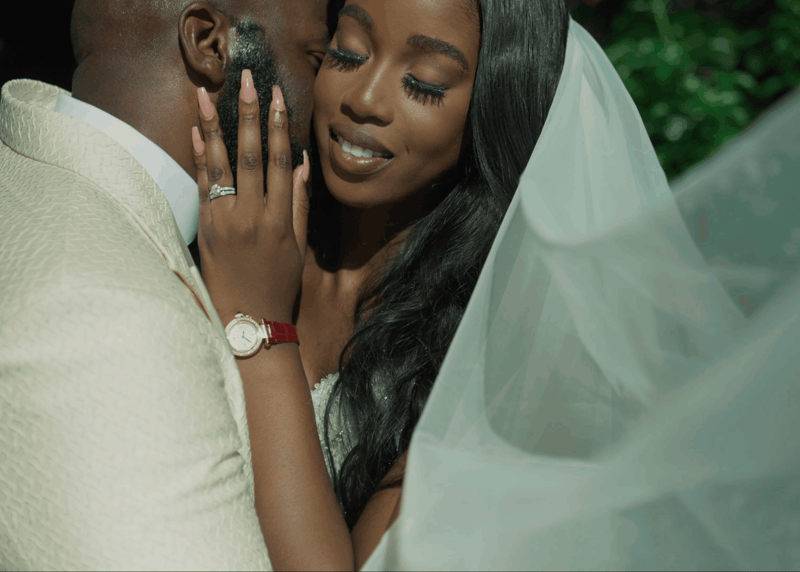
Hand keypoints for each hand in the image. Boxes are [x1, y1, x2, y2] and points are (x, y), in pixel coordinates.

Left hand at [192, 70, 309, 324]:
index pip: (279, 162)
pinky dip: (199, 157)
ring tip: (207, 94)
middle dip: (248, 114)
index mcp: (280, 219)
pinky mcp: (207, 228)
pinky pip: (202, 186)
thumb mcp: (299, 246)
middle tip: (246, 80)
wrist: (250, 320)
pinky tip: (197, 132)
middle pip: (249, 155)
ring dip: (214, 125)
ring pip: (220, 164)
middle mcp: (253, 215)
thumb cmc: (279, 285)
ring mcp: (226, 221)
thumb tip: (303, 164)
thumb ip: (300, 203)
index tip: (277, 97)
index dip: (279, 127)